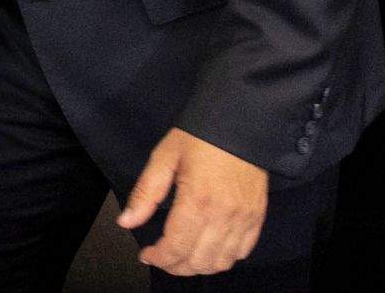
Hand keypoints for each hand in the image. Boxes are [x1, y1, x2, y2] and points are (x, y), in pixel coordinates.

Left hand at [116, 128, 268, 276]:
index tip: (147, 254)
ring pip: (221, 261)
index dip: (159, 258)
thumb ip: (145, 193)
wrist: (240, 118)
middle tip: (162, 257)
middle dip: (175, 266)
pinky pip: (243, 250)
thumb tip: (126, 222)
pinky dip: (225, 257)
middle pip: (199, 261)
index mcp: (198, 200)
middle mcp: (224, 215)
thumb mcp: (164, 157)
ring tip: (183, 257)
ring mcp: (244, 217)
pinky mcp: (258, 215)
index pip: (176, 247)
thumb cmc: (199, 135)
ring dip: (200, 266)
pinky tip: (210, 248)